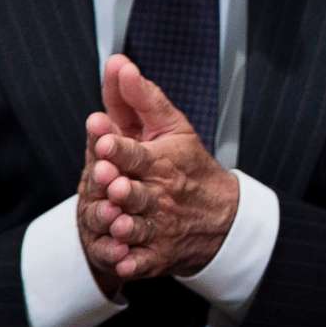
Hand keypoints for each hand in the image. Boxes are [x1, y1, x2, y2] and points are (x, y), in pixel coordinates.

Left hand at [78, 54, 237, 280]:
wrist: (223, 218)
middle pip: (135, 191)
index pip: (136, 153)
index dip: (118, 147)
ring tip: (116, 221)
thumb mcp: (172, 128)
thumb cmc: (190, 168)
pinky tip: (123, 262)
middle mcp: (159, 195)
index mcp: (161, 162)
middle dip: (122, 186)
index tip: (102, 138)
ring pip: (139, 226)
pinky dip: (134, 262)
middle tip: (108, 179)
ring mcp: (159, 226)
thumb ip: (140, 98)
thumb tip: (118, 64)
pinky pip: (144, 260)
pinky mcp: (157, 254)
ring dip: (128, 224)